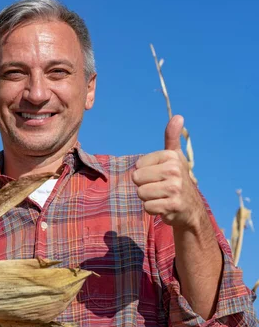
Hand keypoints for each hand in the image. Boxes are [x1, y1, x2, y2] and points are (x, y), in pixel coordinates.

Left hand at [132, 115, 204, 229]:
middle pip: (136, 179)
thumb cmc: (176, 179)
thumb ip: (172, 137)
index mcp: (171, 156)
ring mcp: (175, 188)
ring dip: (148, 198)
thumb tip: (178, 116)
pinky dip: (152, 209)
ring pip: (140, 193)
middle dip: (144, 186)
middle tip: (159, 188)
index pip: (138, 166)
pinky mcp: (173, 205)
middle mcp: (174, 170)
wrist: (191, 208)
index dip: (144, 173)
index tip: (159, 175)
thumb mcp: (174, 157)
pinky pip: (147, 207)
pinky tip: (164, 207)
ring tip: (162, 197)